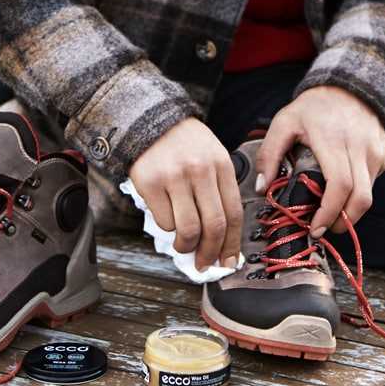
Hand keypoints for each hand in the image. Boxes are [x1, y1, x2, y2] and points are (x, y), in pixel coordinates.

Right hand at [127, 118, 242, 270]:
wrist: (152, 121)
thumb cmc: (186, 146)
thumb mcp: (213, 158)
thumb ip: (219, 192)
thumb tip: (223, 239)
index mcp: (222, 165)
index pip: (234, 214)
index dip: (232, 244)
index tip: (228, 262)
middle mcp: (201, 170)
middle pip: (214, 226)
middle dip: (211, 253)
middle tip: (204, 264)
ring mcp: (175, 177)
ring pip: (188, 229)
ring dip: (187, 246)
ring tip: (184, 246)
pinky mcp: (150, 182)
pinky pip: (164, 221)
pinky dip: (168, 229)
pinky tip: (168, 219)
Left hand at [256, 86, 384, 235]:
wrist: (351, 85)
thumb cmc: (314, 107)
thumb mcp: (284, 122)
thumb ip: (269, 154)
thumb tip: (262, 187)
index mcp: (333, 139)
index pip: (339, 185)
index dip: (329, 212)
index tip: (315, 228)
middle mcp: (359, 147)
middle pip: (360, 198)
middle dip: (342, 222)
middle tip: (322, 231)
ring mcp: (375, 153)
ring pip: (368, 196)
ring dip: (349, 213)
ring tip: (329, 217)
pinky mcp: (383, 156)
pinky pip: (371, 184)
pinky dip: (356, 196)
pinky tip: (340, 193)